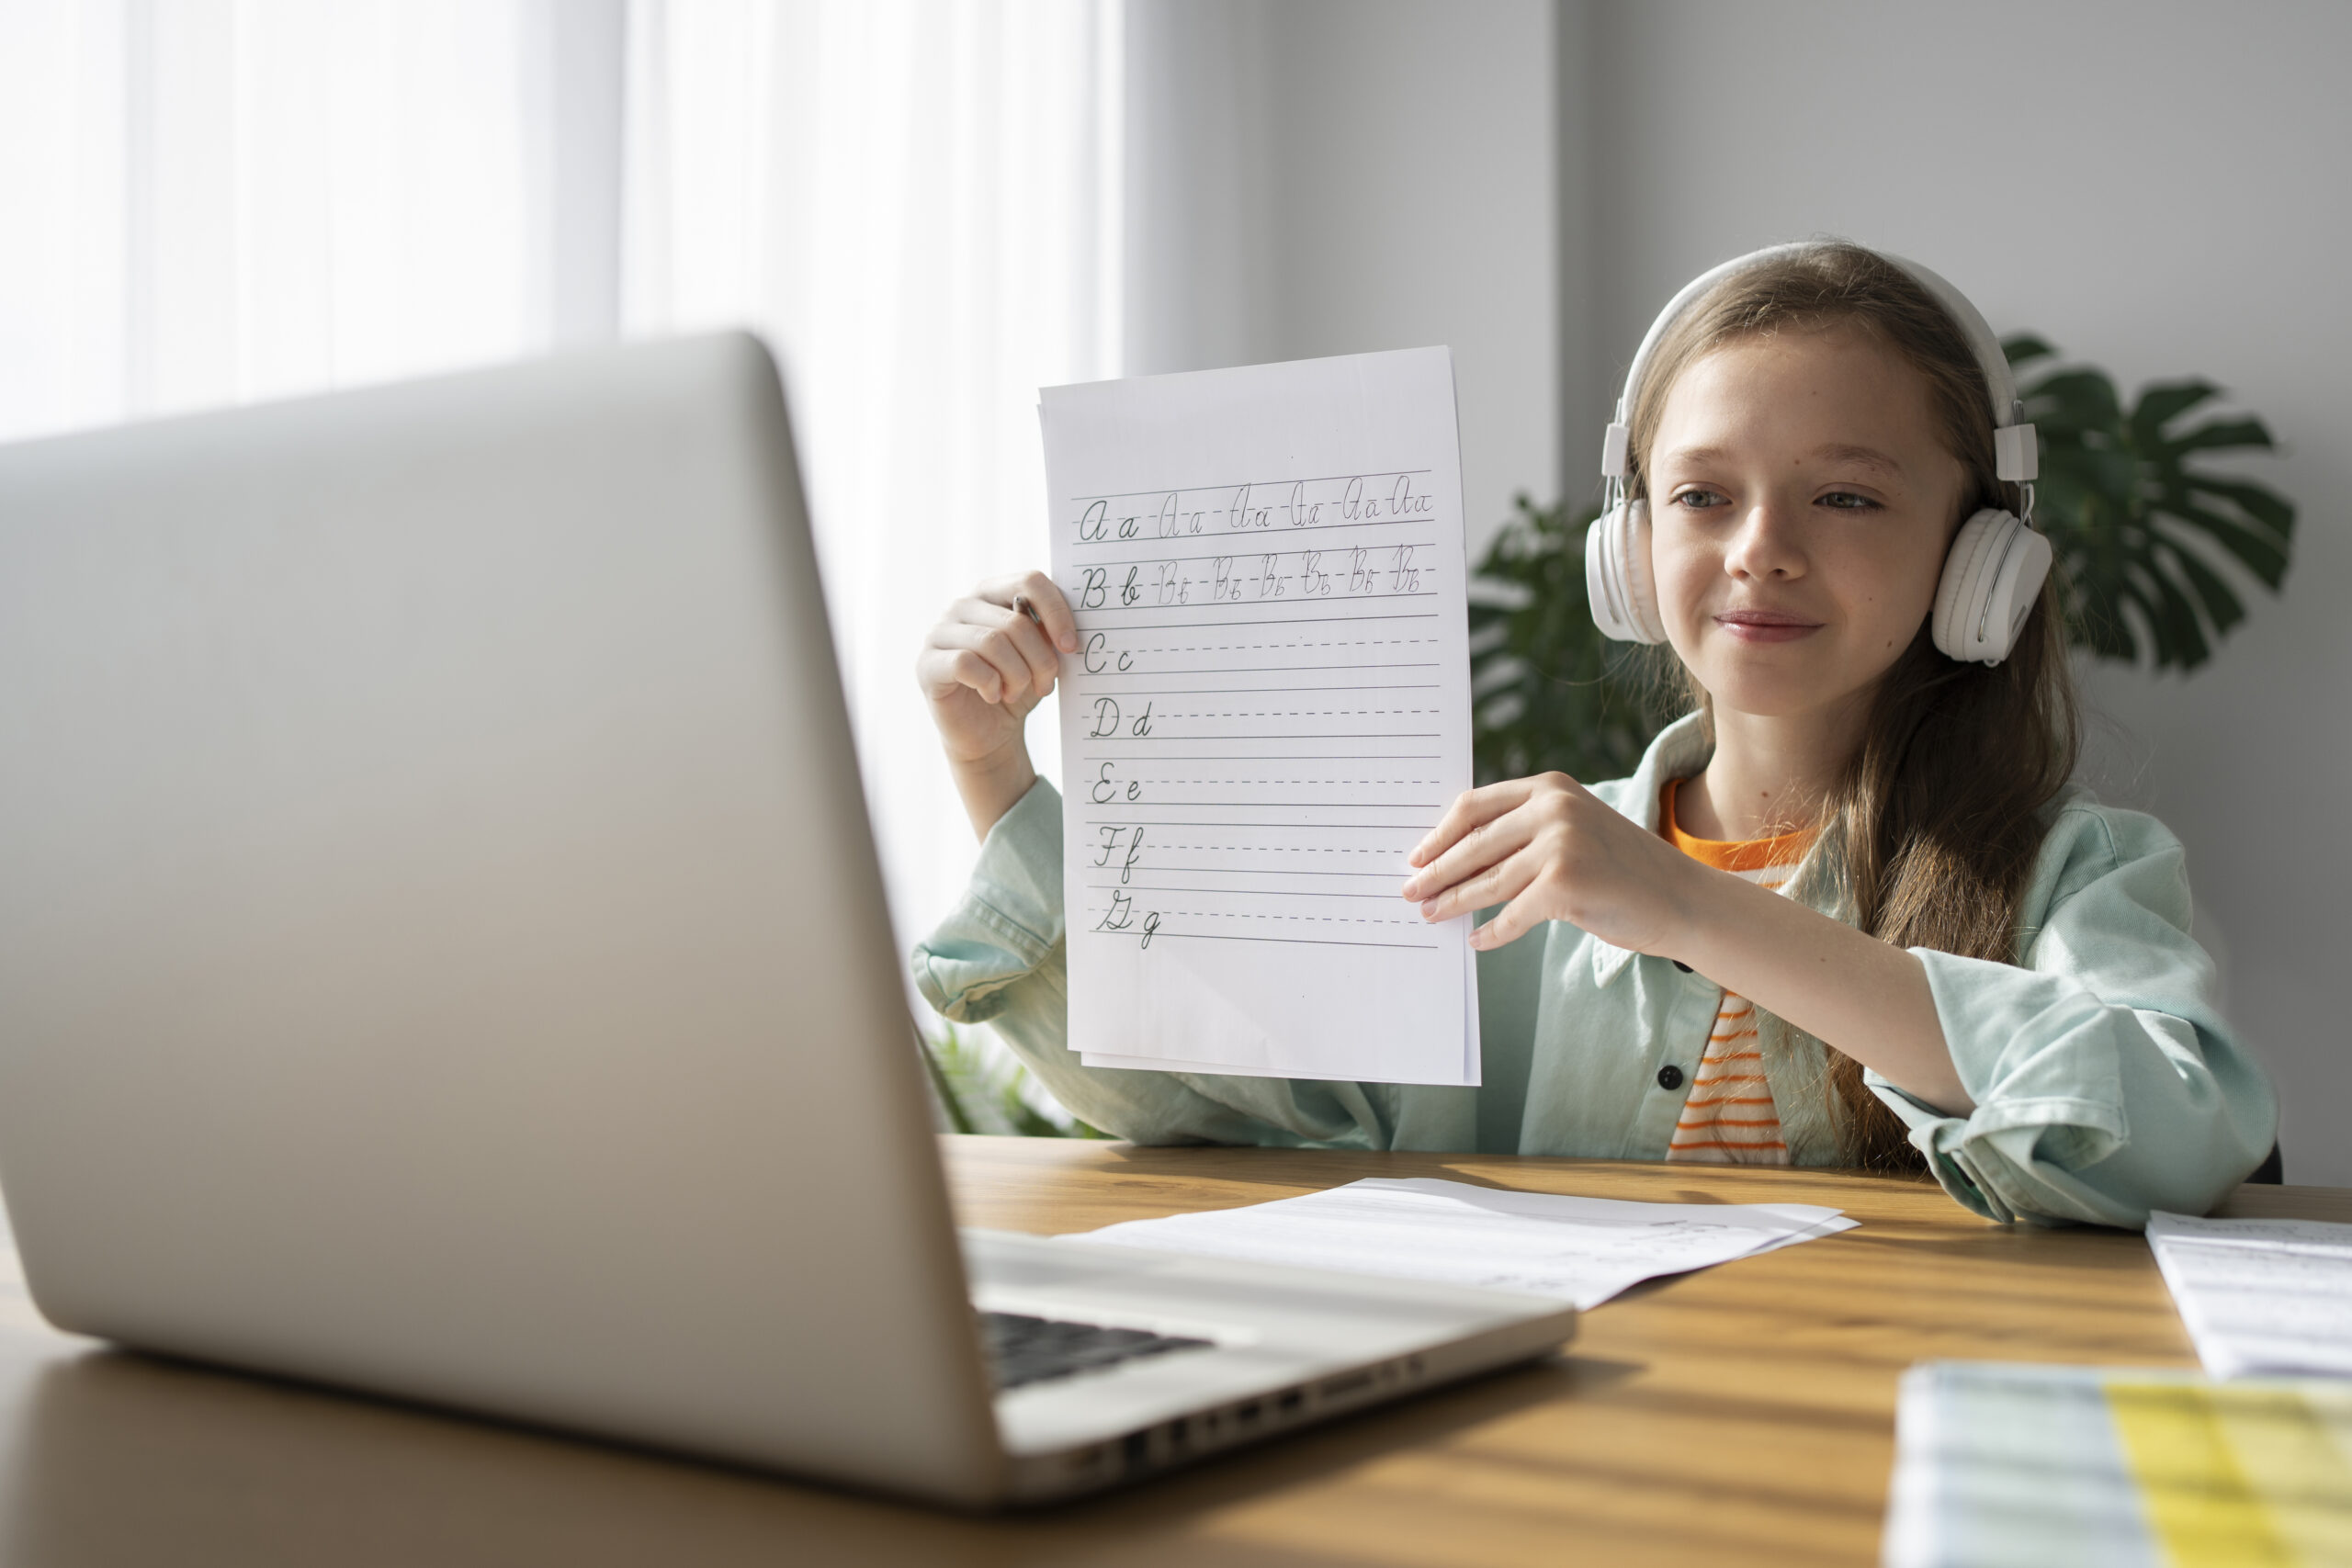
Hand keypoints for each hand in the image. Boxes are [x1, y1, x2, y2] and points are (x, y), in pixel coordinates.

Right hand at [916, 571, 1077, 836]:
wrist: (988, 735)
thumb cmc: (1015, 690)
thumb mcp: (1039, 659)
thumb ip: (1048, 634)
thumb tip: (1066, 628)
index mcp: (992, 594)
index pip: (1029, 581)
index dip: (1056, 612)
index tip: (1071, 647)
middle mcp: (963, 605)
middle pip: (1015, 621)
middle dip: (1040, 659)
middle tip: (1045, 685)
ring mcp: (940, 632)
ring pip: (993, 642)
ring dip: (1017, 676)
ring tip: (1016, 693)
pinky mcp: (927, 663)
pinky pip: (966, 664)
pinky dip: (990, 684)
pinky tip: (992, 696)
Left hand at [1399, 773, 1703, 952]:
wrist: (1680, 899)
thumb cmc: (1622, 870)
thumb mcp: (1574, 831)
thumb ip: (1525, 833)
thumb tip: (1456, 861)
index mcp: (1549, 788)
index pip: (1475, 806)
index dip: (1440, 833)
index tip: (1416, 856)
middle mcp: (1553, 808)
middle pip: (1474, 844)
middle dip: (1436, 872)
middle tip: (1410, 892)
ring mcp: (1560, 843)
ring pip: (1487, 880)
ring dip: (1453, 902)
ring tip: (1431, 916)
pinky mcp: (1564, 883)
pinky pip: (1511, 914)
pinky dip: (1491, 932)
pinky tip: (1476, 940)